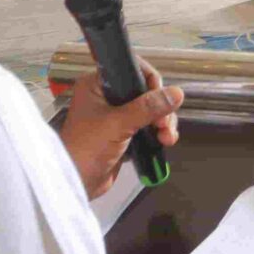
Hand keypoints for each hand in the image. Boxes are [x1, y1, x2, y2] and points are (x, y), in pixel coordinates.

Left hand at [60, 62, 181, 200]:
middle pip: (145, 90)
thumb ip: (147, 108)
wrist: (76, 184)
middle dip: (160, 107)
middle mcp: (107, 96)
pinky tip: (165, 142)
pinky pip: (148, 126)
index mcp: (97, 85)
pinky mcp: (124, 134)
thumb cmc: (87, 149)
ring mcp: (116, 116)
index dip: (150, 80)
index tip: (161, 96)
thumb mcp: (117, 125)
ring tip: (166, 138)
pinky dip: (159, 132)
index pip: (130, 69)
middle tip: (163, 124)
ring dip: (163, 122)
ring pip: (150, 109)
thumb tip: (177, 93)